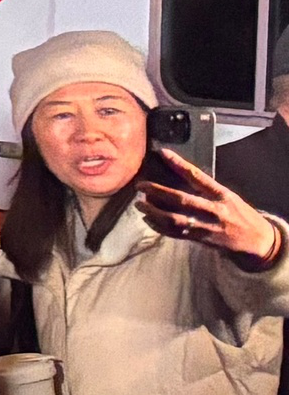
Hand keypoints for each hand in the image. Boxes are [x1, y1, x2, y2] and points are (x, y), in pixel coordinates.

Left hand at [135, 153, 283, 266]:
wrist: (256, 241)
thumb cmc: (240, 214)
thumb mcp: (229, 196)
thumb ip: (207, 189)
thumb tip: (179, 176)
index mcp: (221, 195)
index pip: (198, 176)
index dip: (179, 164)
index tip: (163, 153)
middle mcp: (213, 210)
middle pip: (182, 199)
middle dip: (158, 192)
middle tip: (140, 185)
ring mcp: (206, 226)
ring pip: (175, 219)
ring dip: (154, 212)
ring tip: (139, 205)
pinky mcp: (200, 239)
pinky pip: (176, 233)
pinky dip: (159, 226)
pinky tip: (148, 219)